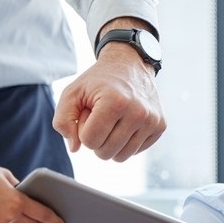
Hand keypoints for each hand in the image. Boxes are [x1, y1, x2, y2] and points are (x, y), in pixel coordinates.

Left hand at [52, 43, 165, 161]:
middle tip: (101, 118)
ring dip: (111, 143)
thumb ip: (62, 120)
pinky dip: (126, 142)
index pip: (90, 141)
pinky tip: (125, 124)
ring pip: (121, 157)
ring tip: (113, 122)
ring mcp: (152, 121)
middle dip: (97, 139)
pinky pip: (135, 151)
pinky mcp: (160, 126)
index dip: (83, 130)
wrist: (130, 65)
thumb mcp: (72, 92)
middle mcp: (138, 113)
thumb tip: (75, 148)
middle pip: (105, 152)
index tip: (89, 114)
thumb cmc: (98, 81)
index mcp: (115, 102)